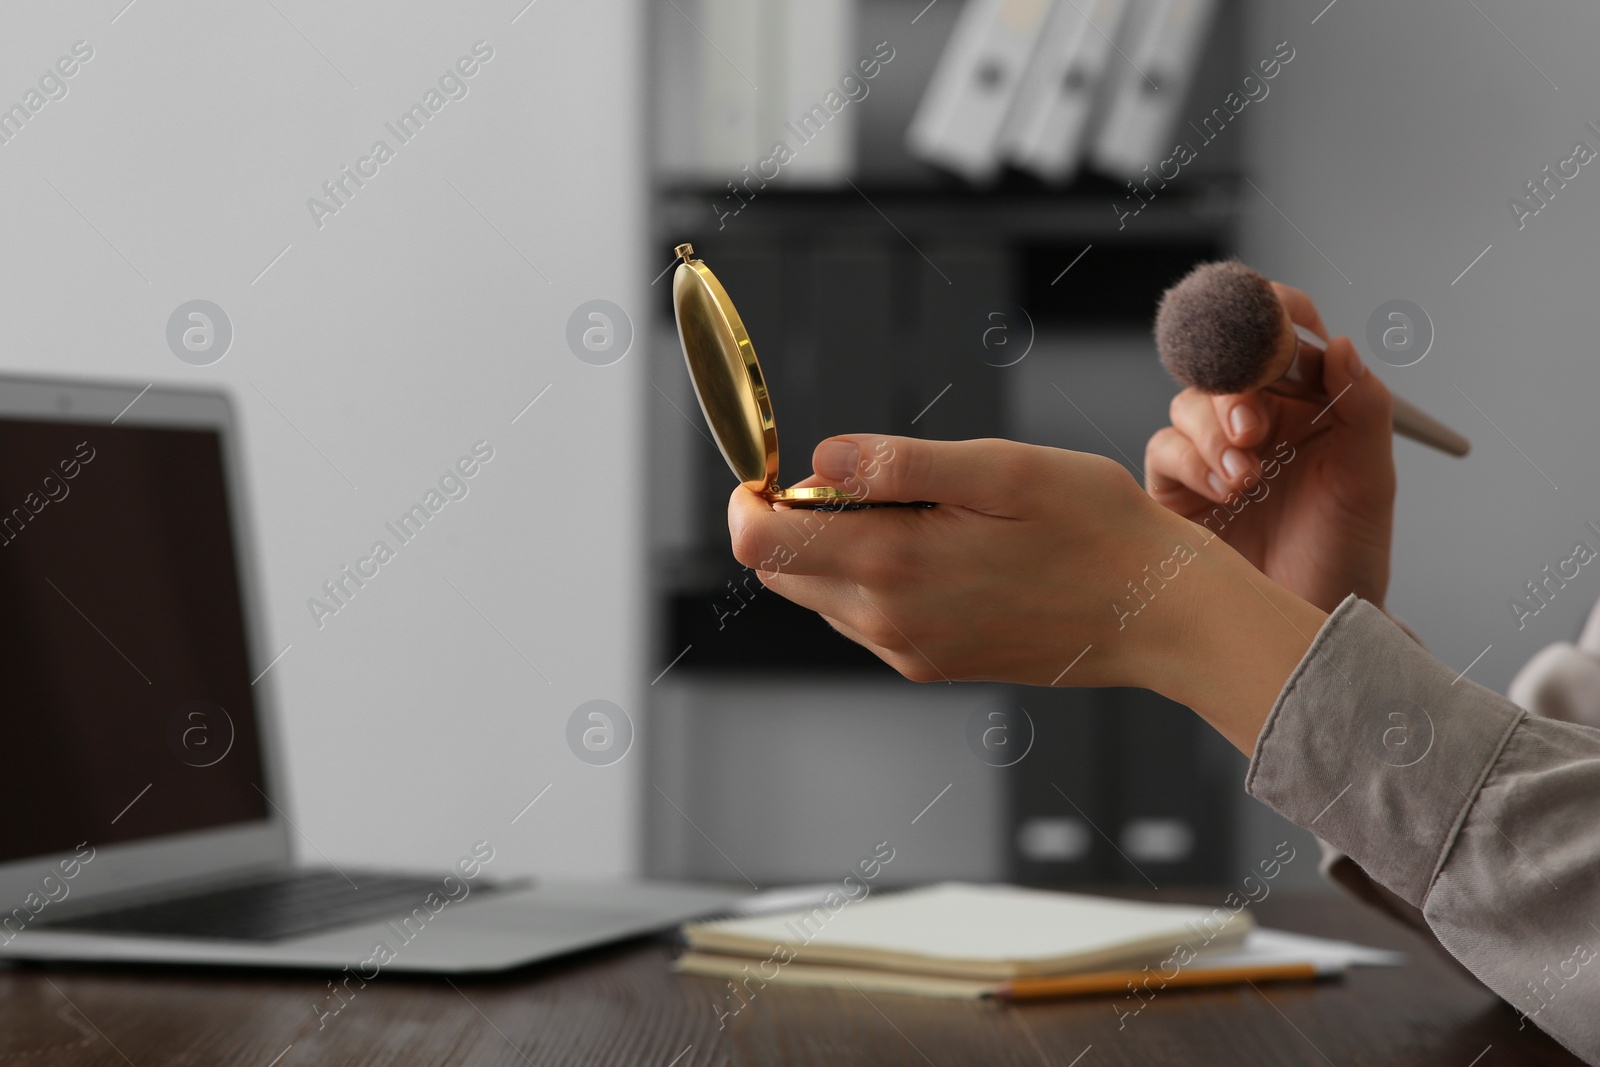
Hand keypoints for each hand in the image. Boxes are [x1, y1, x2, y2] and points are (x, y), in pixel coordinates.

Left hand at [727, 435, 1327, 752]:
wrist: (1159, 615)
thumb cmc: (1095, 528)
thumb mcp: (1002, 470)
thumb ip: (898, 466)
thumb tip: (815, 459)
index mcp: (892, 566)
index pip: (758, 543)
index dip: (752, 496)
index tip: (779, 464)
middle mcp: (886, 621)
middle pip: (782, 568)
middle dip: (803, 517)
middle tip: (881, 479)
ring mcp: (907, 650)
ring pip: (824, 591)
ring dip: (845, 546)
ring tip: (934, 514)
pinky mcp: (930, 663)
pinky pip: (867, 615)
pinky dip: (879, 575)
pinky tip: (950, 550)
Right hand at [1144, 283, 1395, 611]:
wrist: (1309, 629)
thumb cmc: (1346, 558)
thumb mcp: (1371, 482)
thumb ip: (1364, 409)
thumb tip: (1341, 345)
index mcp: (1311, 401)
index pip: (1286, 334)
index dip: (1274, 316)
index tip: (1273, 325)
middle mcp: (1260, 418)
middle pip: (1227, 364)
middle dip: (1236, 387)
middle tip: (1252, 427)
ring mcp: (1214, 451)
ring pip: (1190, 402)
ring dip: (1213, 430)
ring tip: (1245, 476)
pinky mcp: (1177, 488)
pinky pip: (1165, 449)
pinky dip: (1190, 462)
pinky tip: (1225, 492)